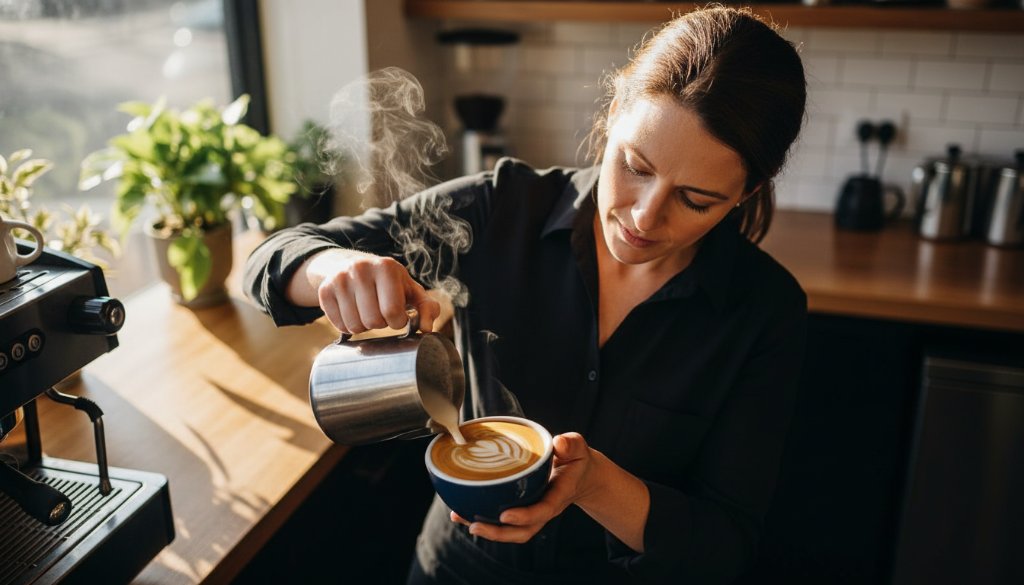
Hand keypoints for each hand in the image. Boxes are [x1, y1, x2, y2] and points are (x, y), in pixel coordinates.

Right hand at [305, 249, 439, 334]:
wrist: (354, 266)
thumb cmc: (390, 284)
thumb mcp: (412, 291)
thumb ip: (427, 308)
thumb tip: (428, 329)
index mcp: (386, 267)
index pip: (392, 312)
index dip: (397, 322)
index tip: (397, 315)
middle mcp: (361, 269)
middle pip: (372, 321)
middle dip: (380, 324)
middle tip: (381, 312)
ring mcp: (340, 279)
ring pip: (354, 326)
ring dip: (364, 326)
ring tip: (367, 311)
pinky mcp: (325, 290)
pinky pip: (338, 325)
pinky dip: (347, 326)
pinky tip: (353, 312)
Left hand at [451, 432, 596, 542]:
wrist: (580, 475)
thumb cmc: (575, 460)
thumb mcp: (577, 448)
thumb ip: (570, 444)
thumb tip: (559, 444)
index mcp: (558, 496)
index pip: (543, 511)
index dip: (524, 516)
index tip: (505, 515)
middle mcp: (543, 509)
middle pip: (522, 531)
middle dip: (498, 533)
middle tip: (475, 526)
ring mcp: (532, 511)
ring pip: (510, 530)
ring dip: (485, 528)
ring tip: (460, 518)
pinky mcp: (521, 508)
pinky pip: (502, 520)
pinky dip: (482, 518)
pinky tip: (461, 512)